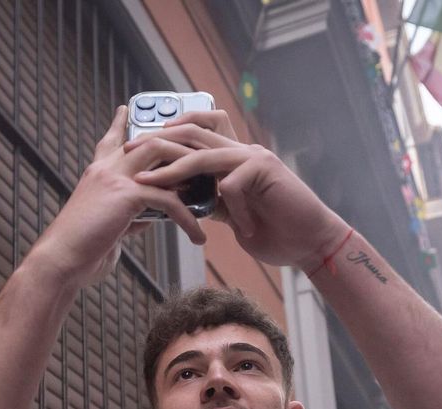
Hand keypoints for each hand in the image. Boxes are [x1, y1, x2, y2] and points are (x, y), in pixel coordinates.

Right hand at [31, 107, 207, 289]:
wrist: (60, 261)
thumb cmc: (80, 251)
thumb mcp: (107, 225)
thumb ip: (128, 214)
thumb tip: (146, 215)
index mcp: (98, 173)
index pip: (110, 140)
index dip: (119, 125)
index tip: (124, 109)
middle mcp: (105, 168)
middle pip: (151, 139)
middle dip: (182, 146)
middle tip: (206, 158)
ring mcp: (115, 178)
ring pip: (162, 153)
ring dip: (191, 169)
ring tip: (210, 191)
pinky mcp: (125, 196)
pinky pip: (168, 199)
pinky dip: (188, 218)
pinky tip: (198, 237)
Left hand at [126, 111, 348, 270]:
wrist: (311, 244)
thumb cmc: (275, 232)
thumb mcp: (232, 216)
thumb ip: (211, 202)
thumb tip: (182, 198)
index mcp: (232, 159)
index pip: (196, 132)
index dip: (167, 134)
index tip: (138, 147)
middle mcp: (241, 151)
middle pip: (193, 133)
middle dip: (158, 142)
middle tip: (130, 151)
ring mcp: (253, 158)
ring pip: (204, 154)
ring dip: (173, 168)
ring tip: (149, 182)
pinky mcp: (265, 169)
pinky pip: (230, 183)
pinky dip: (230, 207)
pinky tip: (244, 227)